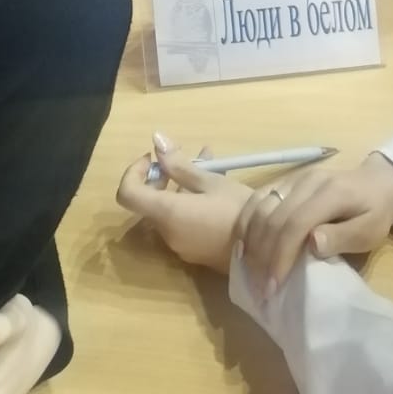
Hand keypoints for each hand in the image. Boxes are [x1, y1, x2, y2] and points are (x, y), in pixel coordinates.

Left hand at [116, 134, 251, 271]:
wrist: (264, 252)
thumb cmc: (237, 210)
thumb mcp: (211, 181)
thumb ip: (180, 164)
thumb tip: (157, 141)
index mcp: (166, 213)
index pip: (128, 194)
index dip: (134, 172)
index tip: (153, 159)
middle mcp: (167, 233)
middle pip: (148, 203)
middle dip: (161, 177)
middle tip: (183, 160)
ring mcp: (180, 245)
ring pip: (169, 210)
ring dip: (179, 188)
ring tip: (207, 164)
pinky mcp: (195, 251)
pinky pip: (183, 222)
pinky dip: (189, 203)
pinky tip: (214, 187)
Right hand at [235, 152, 392, 298]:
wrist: (376, 183)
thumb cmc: (374, 213)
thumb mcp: (370, 230)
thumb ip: (343, 236)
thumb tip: (312, 244)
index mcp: (331, 192)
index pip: (296, 223)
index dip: (281, 256)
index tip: (272, 286)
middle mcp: (307, 181)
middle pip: (273, 216)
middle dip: (262, 256)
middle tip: (258, 288)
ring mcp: (293, 178)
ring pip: (260, 206)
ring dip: (250, 242)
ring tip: (247, 272)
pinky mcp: (284, 181)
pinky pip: (257, 199)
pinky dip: (245, 223)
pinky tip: (242, 247)